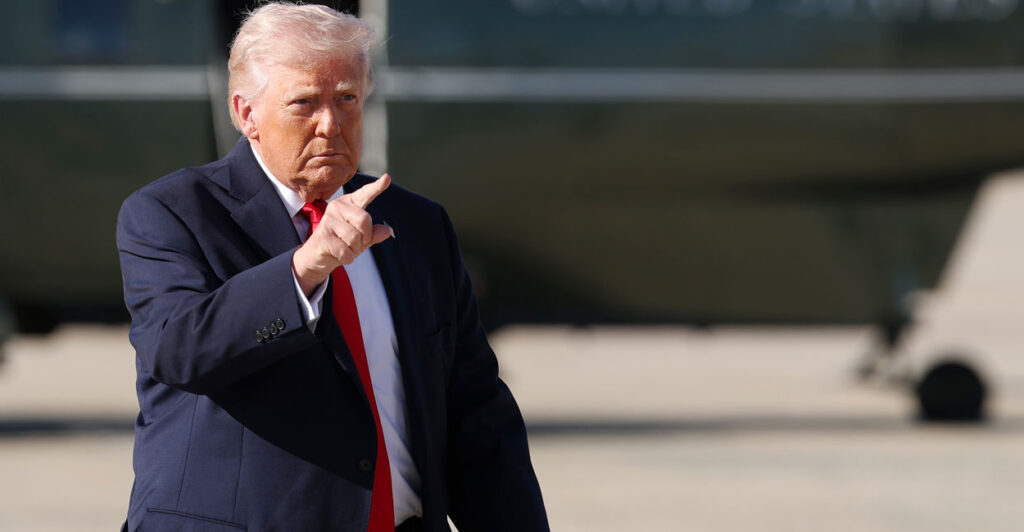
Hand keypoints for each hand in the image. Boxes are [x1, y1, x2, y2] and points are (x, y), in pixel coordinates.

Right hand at [292, 174, 394, 295]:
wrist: (316, 256)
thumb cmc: (340, 242)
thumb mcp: (361, 238)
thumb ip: (374, 233)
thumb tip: (388, 230)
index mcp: (349, 204)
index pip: (364, 194)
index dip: (376, 187)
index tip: (387, 178)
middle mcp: (338, 207)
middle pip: (364, 220)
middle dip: (365, 237)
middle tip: (357, 244)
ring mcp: (329, 220)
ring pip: (355, 237)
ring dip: (355, 249)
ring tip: (346, 248)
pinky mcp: (323, 236)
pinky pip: (346, 250)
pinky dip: (347, 258)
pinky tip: (339, 255)